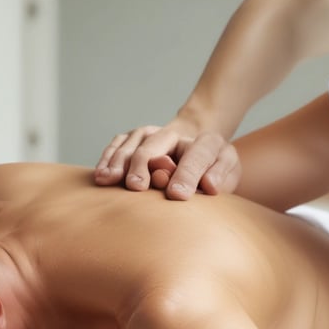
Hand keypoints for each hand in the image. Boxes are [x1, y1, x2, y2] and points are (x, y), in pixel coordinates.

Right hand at [94, 122, 240, 199]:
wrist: (200, 156)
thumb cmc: (215, 173)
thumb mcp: (227, 174)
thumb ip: (219, 176)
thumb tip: (208, 185)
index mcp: (207, 143)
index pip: (197, 155)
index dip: (187, 174)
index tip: (178, 195)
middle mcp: (176, 134)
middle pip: (155, 144)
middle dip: (143, 164)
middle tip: (137, 187)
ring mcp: (153, 134)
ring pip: (132, 143)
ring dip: (119, 162)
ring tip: (108, 180)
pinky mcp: (135, 139)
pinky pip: (117, 145)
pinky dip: (107, 159)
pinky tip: (101, 176)